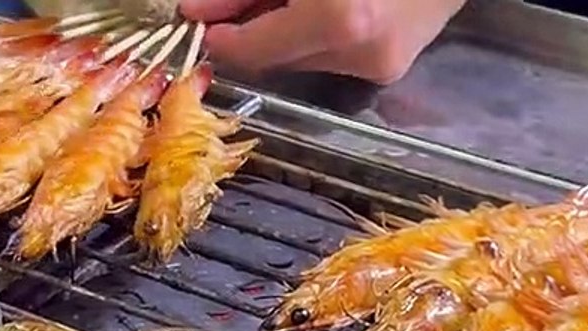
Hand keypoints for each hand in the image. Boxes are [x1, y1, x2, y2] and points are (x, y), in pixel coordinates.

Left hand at [179, 0, 465, 84]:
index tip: (194, 15)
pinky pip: (333, 55)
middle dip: (248, 29)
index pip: (255, 50)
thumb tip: (201, 9)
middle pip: (277, 57)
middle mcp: (361, 53)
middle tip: (222, 3)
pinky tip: (313, 5)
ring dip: (281, 30)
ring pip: (304, 58)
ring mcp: (381, 66)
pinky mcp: (393, 67)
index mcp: (340, 20)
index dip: (219, 33)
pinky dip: (313, 32)